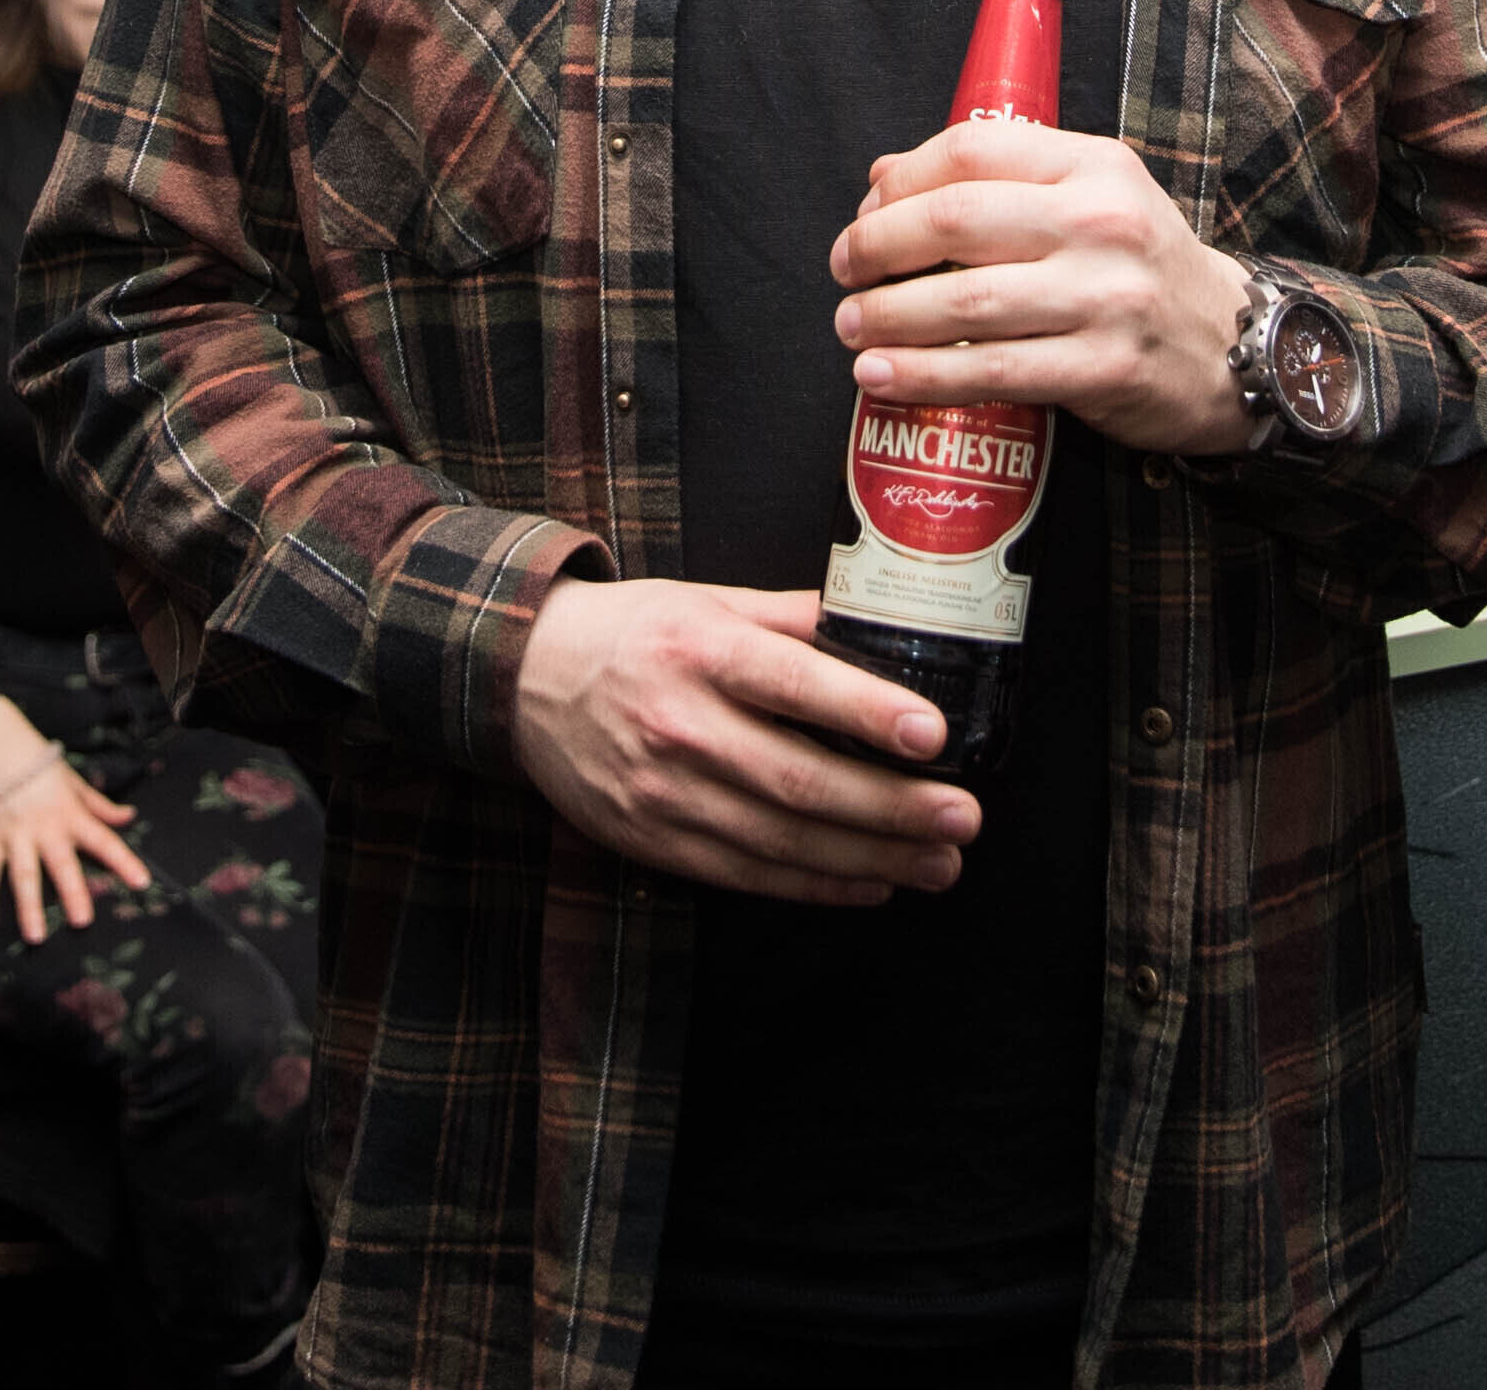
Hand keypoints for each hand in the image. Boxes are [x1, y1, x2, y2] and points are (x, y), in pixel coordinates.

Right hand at [0, 696, 159, 942]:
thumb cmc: (38, 765)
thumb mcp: (74, 782)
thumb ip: (100, 806)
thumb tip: (129, 818)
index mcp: (70, 814)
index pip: (104, 840)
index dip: (124, 861)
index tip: (142, 882)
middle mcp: (45, 828)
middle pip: (62, 864)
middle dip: (73, 892)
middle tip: (82, 921)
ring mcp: (15, 835)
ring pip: (23, 875)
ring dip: (28, 907)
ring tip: (36, 936)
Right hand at [509, 578, 980, 902]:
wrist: (524, 679)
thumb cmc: (634, 633)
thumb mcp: (710, 600)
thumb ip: (796, 616)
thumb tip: (888, 624)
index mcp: (699, 650)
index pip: (793, 683)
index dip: (866, 711)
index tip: (932, 734)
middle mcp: (680, 725)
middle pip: (799, 779)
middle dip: (891, 807)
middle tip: (962, 817)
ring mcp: (663, 792)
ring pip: (781, 841)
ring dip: (871, 858)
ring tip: (941, 863)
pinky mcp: (652, 841)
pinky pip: (747, 875)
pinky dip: (816, 886)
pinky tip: (874, 882)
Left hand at [826, 113, 1253, 455]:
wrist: (1236, 346)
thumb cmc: (1142, 269)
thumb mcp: (1091, 198)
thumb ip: (1002, 181)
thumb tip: (884, 178)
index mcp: (1095, 165)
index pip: (974, 149)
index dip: (901, 181)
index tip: (865, 210)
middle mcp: (1102, 222)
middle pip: (957, 220)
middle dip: (879, 246)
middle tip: (845, 269)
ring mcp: (1106, 297)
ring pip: (966, 300)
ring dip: (889, 315)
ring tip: (851, 325)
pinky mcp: (1104, 368)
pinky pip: (992, 370)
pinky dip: (924, 376)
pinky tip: (880, 375)